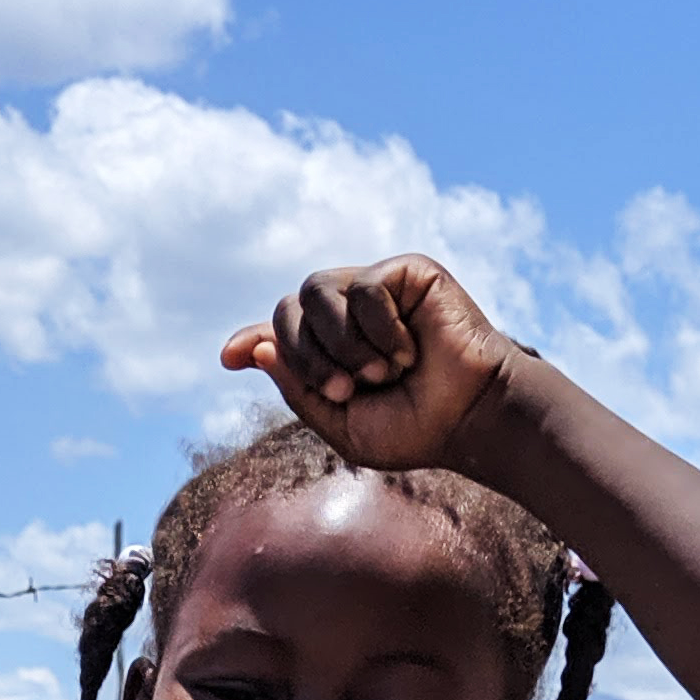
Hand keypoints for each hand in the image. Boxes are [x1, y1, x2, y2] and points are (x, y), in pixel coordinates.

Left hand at [217, 256, 521, 472]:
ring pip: (315, 289)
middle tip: (345, 390)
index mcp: (331, 351)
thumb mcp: (345, 426)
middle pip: (287, 310)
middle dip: (306, 356)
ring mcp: (375, 288)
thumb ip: (300, 392)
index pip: (278, 333)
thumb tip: (258, 350)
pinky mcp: (406, 271)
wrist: (472, 418)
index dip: (251, 340)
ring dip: (339, 342)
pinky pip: (365, 287)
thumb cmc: (416, 428)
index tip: (228, 358)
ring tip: (379, 373)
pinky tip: (408, 350)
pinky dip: (380, 329)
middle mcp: (348, 314)